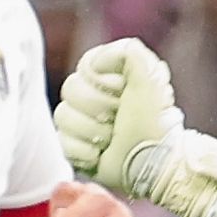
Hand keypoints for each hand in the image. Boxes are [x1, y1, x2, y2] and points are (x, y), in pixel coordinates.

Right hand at [54, 37, 182, 196]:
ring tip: (112, 139)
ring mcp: (79, 122)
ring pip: (63, 116)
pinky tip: (101, 154)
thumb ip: (128, 52)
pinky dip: (85, 152)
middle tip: (118, 120)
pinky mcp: (73, 147)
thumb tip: (95, 63)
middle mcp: (90, 96)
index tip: (122, 93)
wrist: (154, 164)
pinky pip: (62, 142)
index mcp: (107, 77)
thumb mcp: (150, 77)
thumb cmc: (154, 122)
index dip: (102, 81)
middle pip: (70, 90)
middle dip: (98, 108)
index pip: (85, 66)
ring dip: (93, 132)